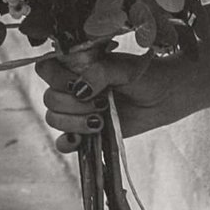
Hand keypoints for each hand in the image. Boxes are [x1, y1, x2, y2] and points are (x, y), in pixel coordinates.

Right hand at [36, 38, 207, 143]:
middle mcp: (71, 87)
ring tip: (100, 120)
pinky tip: (79, 140)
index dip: (57, 79)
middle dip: (74, 105)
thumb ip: (99, 73)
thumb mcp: (123, 69)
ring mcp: (76, 110)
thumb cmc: (144, 76)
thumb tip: (79, 89)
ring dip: (75, 122)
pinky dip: (66, 142)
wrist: (164, 97)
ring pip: (54, 119)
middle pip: (50, 99)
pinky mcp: (84, 131)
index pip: (46, 69)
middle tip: (102, 103)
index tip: (80, 84)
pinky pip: (63, 141)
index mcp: (75, 66)